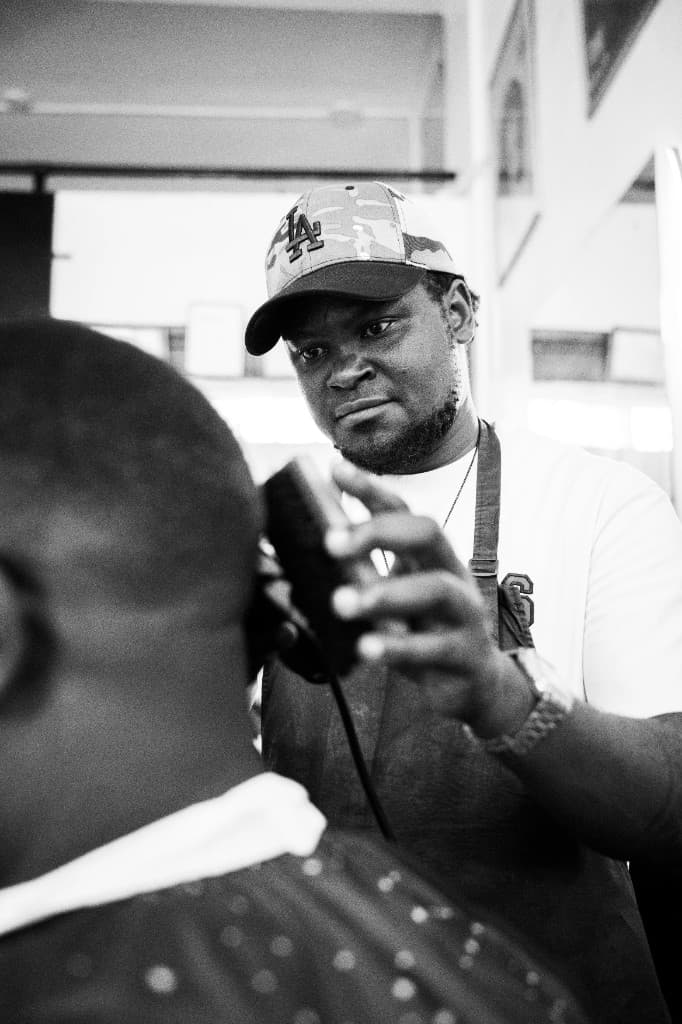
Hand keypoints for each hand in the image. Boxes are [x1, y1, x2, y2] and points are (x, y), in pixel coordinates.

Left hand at [325, 462, 523, 732]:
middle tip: (330, 544)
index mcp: (433, 556)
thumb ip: (365, 571)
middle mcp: (452, 576)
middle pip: (427, 534)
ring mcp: (464, 616)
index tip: (335, 471)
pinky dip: (398, 647)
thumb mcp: (398, 595)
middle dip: (379, 532)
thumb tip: (314, 542)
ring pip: (435, 590)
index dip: (372, 489)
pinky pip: (433, 648)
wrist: (475, 684)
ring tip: (342, 602)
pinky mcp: (464, 657)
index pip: (404, 511)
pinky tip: (367, 648)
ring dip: (385, 593)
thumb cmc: (425, 631)